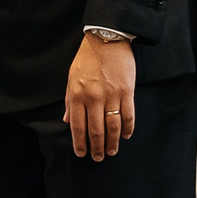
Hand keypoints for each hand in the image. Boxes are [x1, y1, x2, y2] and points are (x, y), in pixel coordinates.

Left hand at [65, 33, 136, 160]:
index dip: (80, 143)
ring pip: (113, 126)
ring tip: (112, 151)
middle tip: (99, 158)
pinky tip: (126, 136)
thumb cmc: (87, 58)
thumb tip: (68, 120)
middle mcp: (94, 98)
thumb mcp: (71, 78)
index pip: (78, 127)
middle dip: (97, 147)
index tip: (82, 153)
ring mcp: (112, 96)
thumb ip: (70, 101)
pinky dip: (128, 128)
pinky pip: (128, 115)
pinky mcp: (127, 92)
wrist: (106, 39)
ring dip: (113, 142)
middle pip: (96, 130)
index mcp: (77, 96)